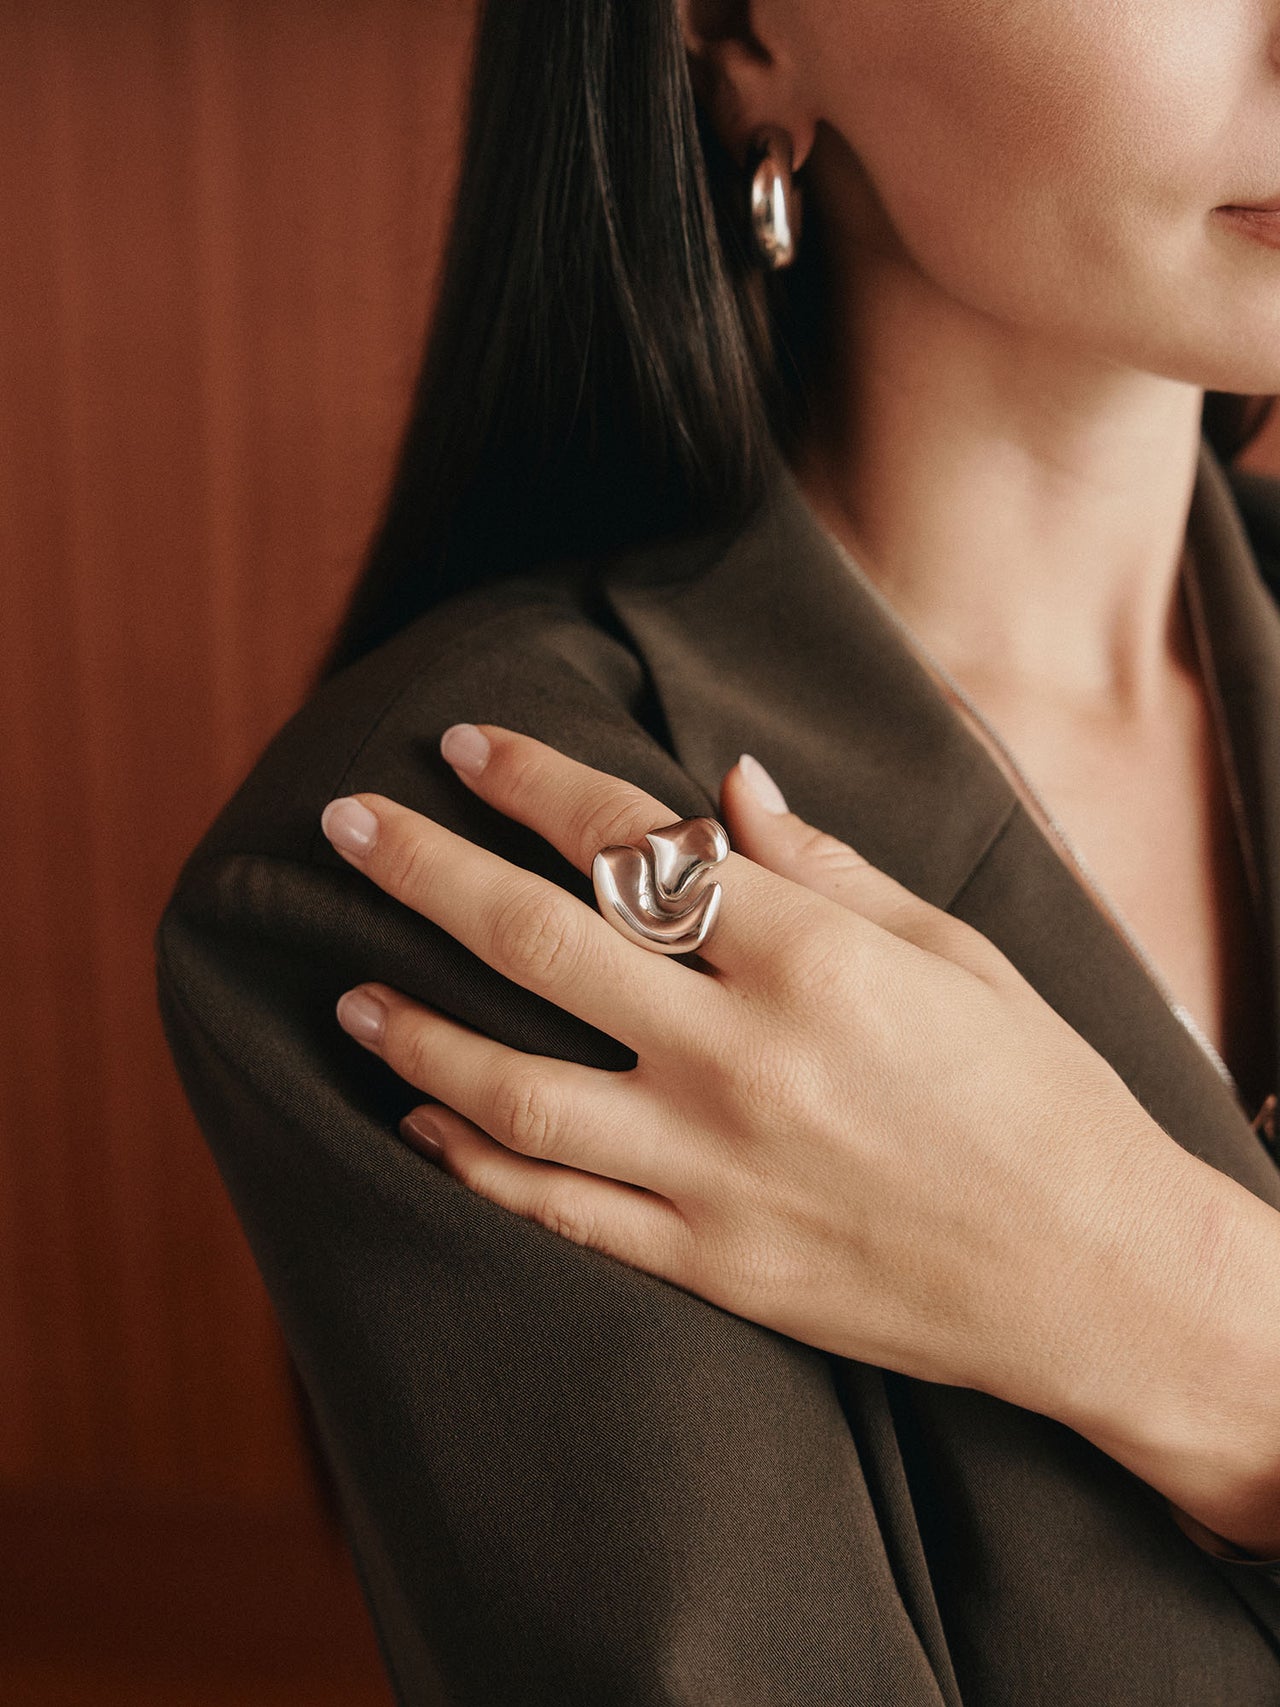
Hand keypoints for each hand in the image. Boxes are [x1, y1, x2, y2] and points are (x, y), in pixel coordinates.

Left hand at [317, 720, 1216, 1449]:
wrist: (1099, 1280)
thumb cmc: (1041, 1095)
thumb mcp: (955, 953)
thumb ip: (828, 867)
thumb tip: (725, 788)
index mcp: (815, 961)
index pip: (634, 846)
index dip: (534, 783)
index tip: (464, 744)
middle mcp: (746, 1061)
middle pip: (539, 945)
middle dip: (425, 872)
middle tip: (345, 825)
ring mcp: (716, 1173)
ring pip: (516, 1092)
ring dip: (418, 1030)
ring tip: (346, 992)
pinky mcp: (710, 1265)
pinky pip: (558, 1212)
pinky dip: (474, 1165)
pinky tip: (419, 1121)